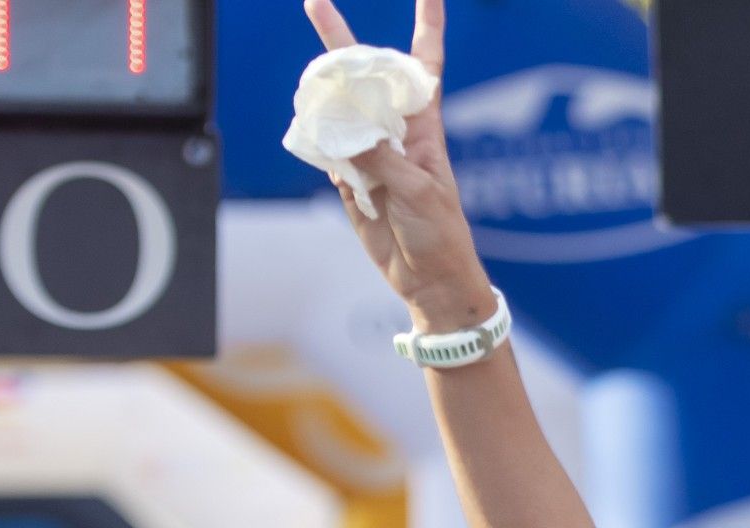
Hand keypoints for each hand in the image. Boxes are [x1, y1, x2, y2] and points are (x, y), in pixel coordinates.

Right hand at [303, 0, 493, 330]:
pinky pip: (322, 145)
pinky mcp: (347, 176)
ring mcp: (367, 150)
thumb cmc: (440, 234)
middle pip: (364, 74)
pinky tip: (309, 132)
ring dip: (321, 94)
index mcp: (424, 127)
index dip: (427, 26)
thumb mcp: (419, 193)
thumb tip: (346, 131)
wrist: (428, 279)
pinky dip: (313, 137)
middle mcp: (394, 130)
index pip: (424, 65)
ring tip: (312, 91)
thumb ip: (382, 159)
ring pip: (336, 106)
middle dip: (340, 39)